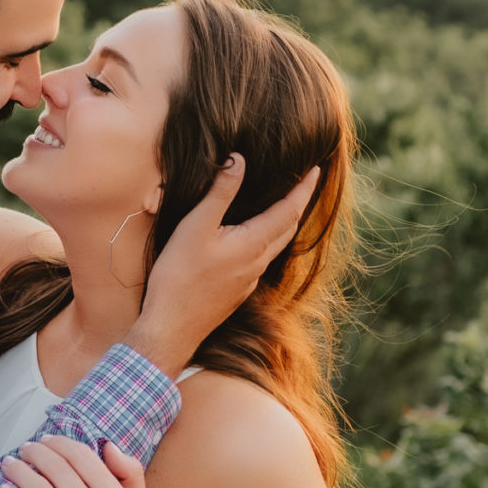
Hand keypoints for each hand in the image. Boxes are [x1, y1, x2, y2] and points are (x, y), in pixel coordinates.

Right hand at [125, 156, 320, 374]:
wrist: (171, 328)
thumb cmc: (180, 277)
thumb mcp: (196, 227)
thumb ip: (219, 193)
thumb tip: (239, 160)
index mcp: (253, 244)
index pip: (289, 211)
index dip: (304, 189)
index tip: (316, 170)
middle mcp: (258, 263)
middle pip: (288, 229)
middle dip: (298, 204)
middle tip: (304, 184)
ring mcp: (249, 280)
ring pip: (276, 246)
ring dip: (284, 223)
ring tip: (283, 206)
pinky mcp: (237, 291)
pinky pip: (261, 260)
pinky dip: (266, 241)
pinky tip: (253, 239)